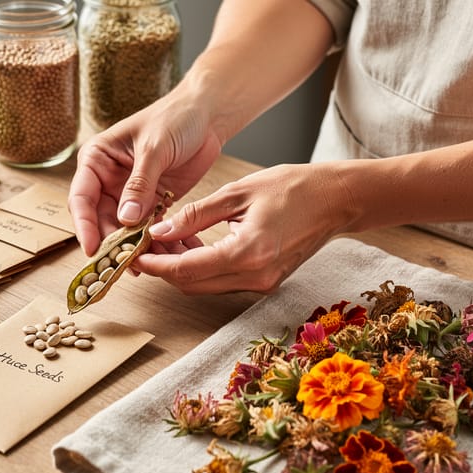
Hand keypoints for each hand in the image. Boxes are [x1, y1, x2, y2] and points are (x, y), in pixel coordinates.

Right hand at [68, 88, 222, 255]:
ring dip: (135, 247)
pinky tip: (166, 256)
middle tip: (121, 265)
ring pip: (125, 229)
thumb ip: (140, 184)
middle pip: (101, 219)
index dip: (84, 226)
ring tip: (147, 265)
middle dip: (112, 243)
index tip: (93, 249)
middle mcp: (108, 179)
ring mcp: (130, 193)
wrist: (207, 114)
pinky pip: (148, 227)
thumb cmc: (175, 118)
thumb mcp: (154, 149)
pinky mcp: (153, 201)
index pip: (82, 198)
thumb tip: (125, 219)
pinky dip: (156, 241)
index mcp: (97, 159)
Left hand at [134, 163, 355, 293]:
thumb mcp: (237, 192)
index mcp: (248, 254)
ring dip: (181, 268)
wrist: (339, 200)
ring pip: (205, 286)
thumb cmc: (294, 187)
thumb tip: (159, 230)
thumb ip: (195, 214)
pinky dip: (201, 267)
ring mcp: (263, 284)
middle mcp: (255, 278)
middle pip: (192, 285)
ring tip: (164, 240)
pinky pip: (222, 281)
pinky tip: (190, 244)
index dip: (155, 264)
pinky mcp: (266, 282)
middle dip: (163, 267)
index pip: (187, 270)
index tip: (133, 254)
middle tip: (144, 244)